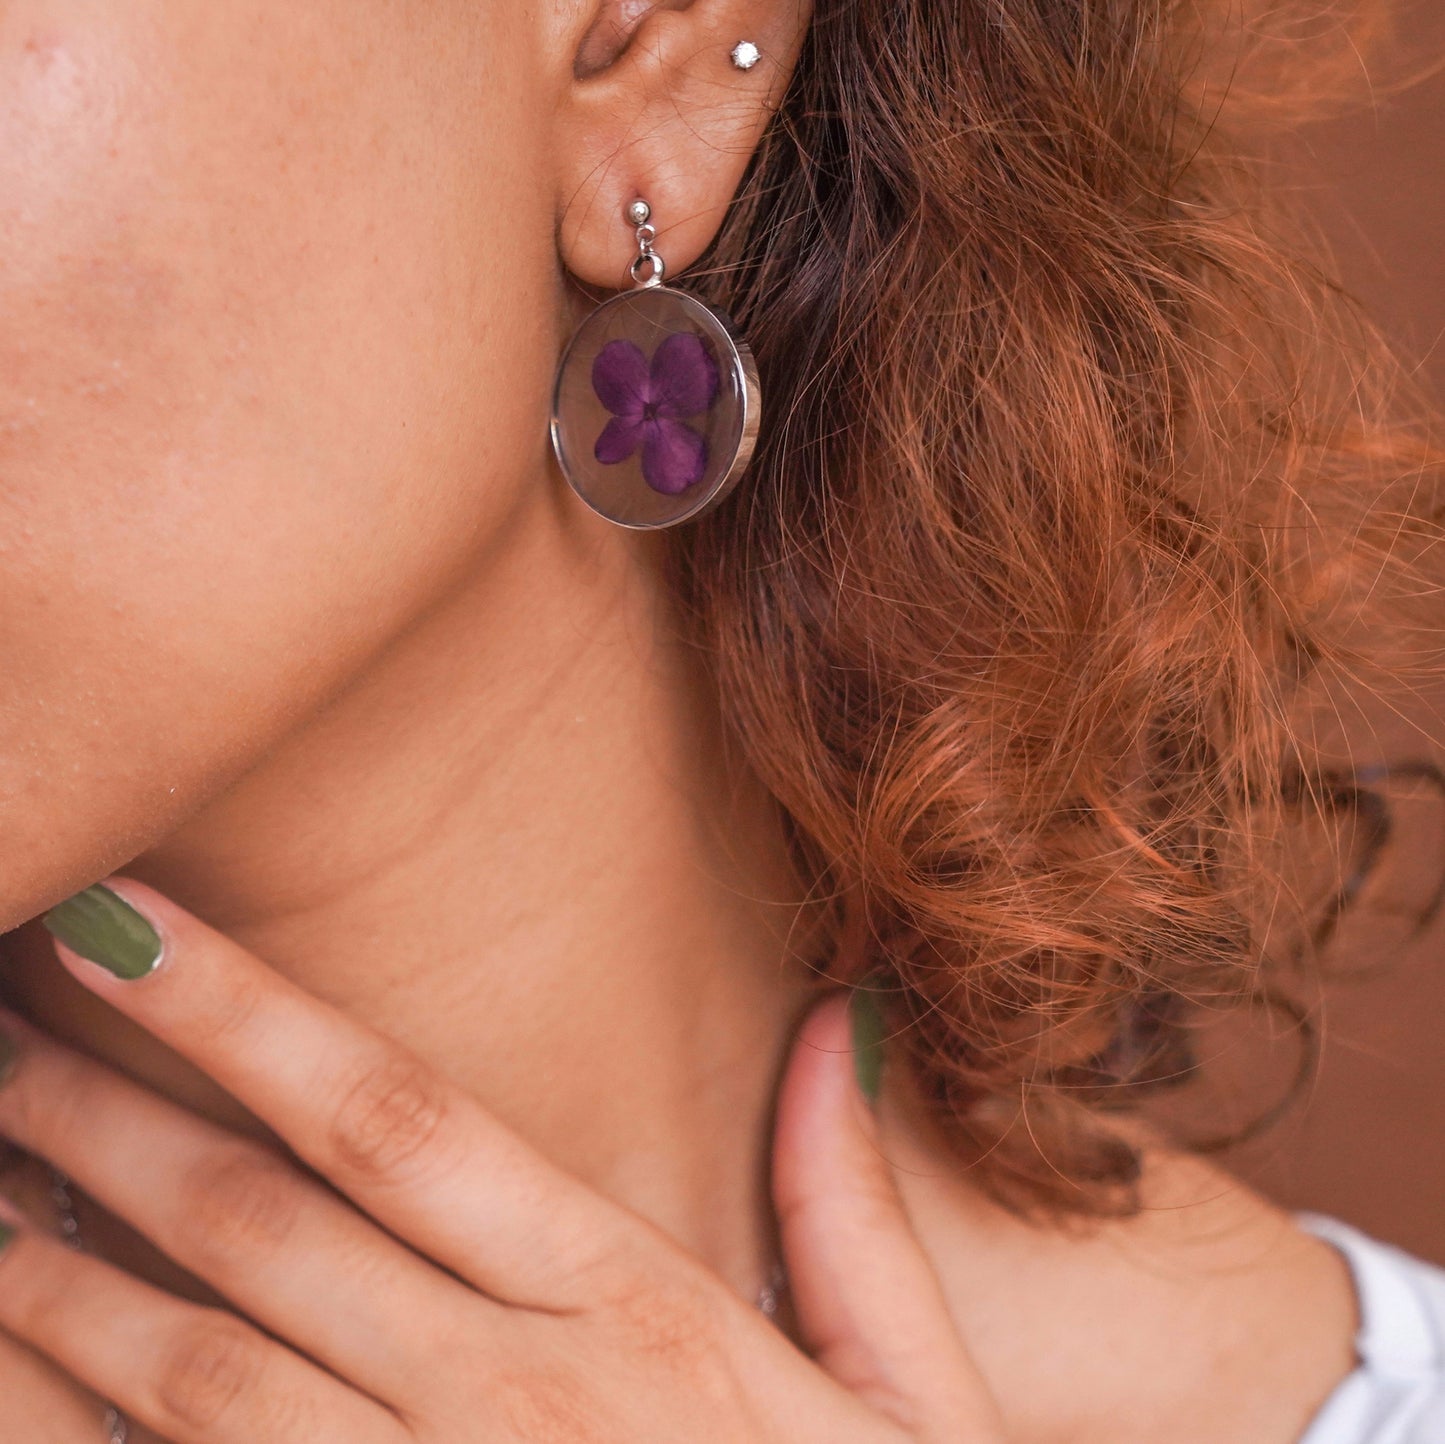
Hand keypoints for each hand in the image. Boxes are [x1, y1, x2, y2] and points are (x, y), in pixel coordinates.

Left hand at [0, 878, 1008, 1442]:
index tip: (128, 928)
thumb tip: (835, 1023)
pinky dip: (78, 1438)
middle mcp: (517, 1406)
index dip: (245, 1017)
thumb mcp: (911, 1399)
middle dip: (98, 1116)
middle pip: (260, 1234)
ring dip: (47, 1278)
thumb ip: (851, 1209)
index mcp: (638, 1316)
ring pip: (187, 1384)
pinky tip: (12, 1368)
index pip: (401, 1124)